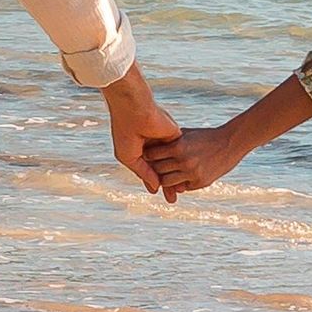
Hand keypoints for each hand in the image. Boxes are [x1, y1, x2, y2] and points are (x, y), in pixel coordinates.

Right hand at [101, 66, 180, 197]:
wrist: (134, 110)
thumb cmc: (126, 131)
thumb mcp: (130, 156)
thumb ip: (144, 172)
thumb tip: (156, 188)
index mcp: (141, 149)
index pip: (150, 170)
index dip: (155, 183)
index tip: (161, 196)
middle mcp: (154, 147)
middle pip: (163, 170)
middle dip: (167, 184)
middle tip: (173, 200)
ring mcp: (165, 142)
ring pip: (172, 165)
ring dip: (175, 178)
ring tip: (179, 194)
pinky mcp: (176, 137)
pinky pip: (180, 156)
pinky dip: (181, 167)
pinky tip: (185, 179)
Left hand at [141, 126, 235, 198]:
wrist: (230, 143)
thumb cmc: (205, 135)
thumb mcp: (186, 133)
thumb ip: (169, 140)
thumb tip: (149, 145)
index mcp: (178, 146)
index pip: (151, 155)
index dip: (147, 155)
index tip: (146, 155)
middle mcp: (184, 161)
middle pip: (157, 170)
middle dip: (154, 168)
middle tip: (151, 167)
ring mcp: (192, 174)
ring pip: (167, 182)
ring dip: (165, 178)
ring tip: (166, 173)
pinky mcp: (201, 183)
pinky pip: (182, 187)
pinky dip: (179, 183)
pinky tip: (181, 176)